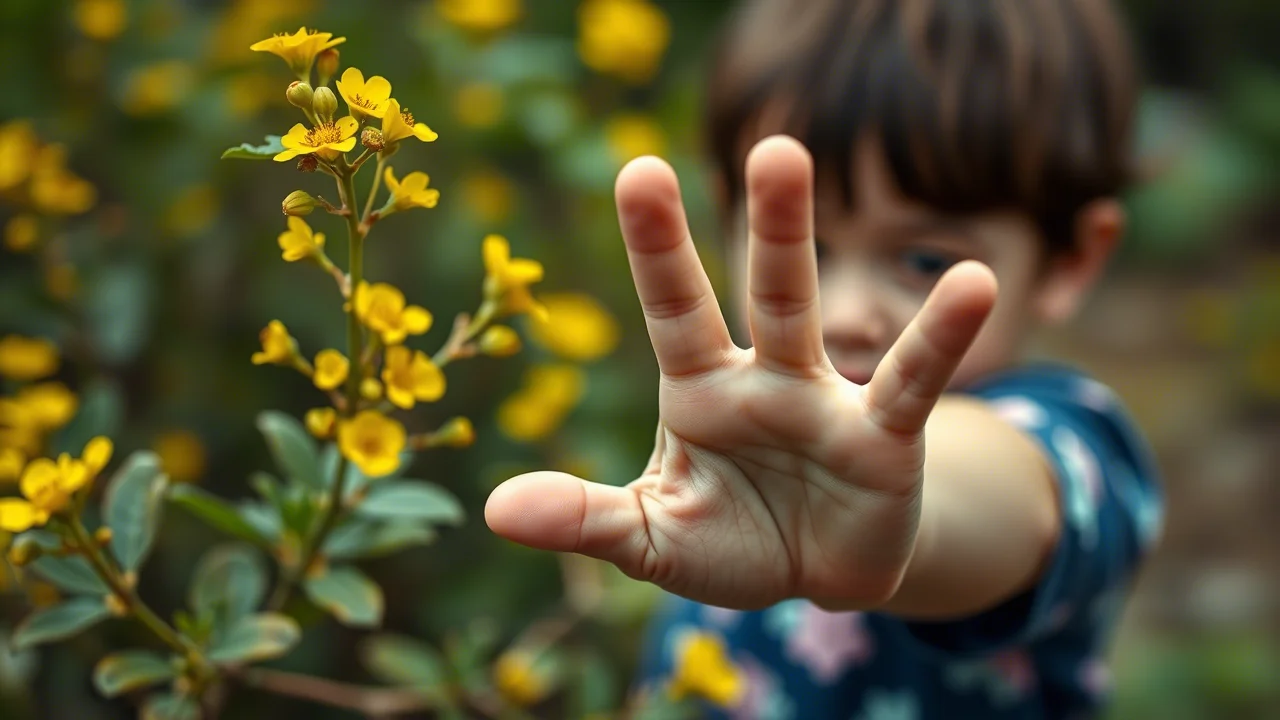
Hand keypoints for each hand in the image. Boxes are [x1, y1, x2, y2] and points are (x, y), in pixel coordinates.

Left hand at [484, 136, 996, 609]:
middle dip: (763, 223)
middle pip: (758, 289)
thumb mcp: (652, 538)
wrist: (819, 576)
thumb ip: (585, 517)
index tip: (641, 170)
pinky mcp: (884, 439)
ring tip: (808, 173)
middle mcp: (762, 377)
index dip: (657, 246)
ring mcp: (825, 399)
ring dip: (803, 246)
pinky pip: (910, 381)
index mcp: (699, 390)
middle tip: (768, 143)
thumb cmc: (731, 541)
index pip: (673, 308)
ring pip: (812, 313)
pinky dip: (938, 337)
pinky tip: (974, 283)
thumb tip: (495, 511)